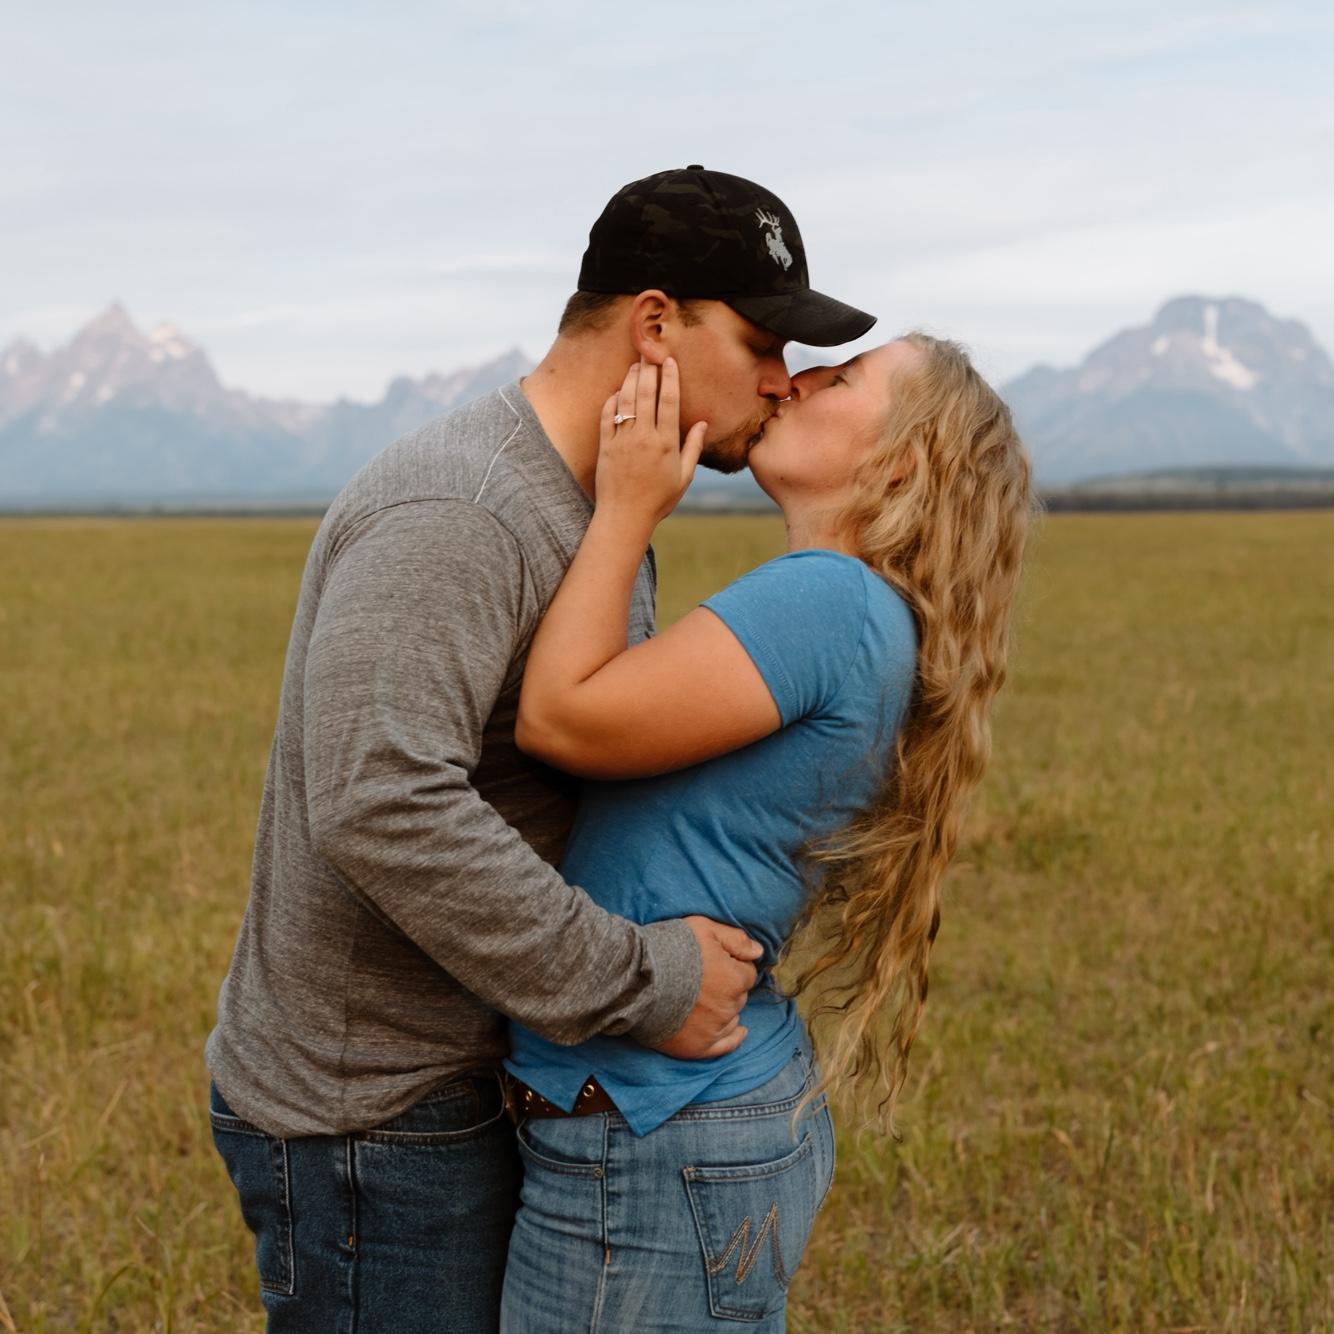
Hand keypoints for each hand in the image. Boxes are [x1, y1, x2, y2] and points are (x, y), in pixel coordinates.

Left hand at [595, 359, 705, 529]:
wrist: (625, 517)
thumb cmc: (658, 500)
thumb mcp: (684, 476)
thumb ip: (693, 447)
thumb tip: (702, 424)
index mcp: (666, 443)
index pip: (669, 401)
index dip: (670, 378)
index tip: (669, 361)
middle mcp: (644, 438)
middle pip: (646, 393)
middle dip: (648, 369)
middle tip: (649, 351)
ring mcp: (622, 440)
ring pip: (626, 400)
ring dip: (630, 379)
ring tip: (635, 365)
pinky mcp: (606, 446)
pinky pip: (607, 415)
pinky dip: (613, 400)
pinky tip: (619, 391)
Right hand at [651, 916, 763, 1059]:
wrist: (636, 978)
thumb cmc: (670, 949)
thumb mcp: (705, 929)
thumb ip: (736, 939)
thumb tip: (759, 951)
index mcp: (734, 979)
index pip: (747, 973)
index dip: (733, 965)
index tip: (716, 962)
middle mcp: (728, 1007)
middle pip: (739, 996)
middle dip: (729, 986)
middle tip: (706, 978)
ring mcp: (713, 1029)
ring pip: (732, 1017)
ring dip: (726, 1008)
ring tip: (705, 999)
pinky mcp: (697, 1046)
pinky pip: (725, 1046)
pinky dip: (734, 1039)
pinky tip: (740, 1032)